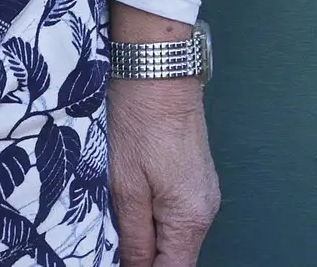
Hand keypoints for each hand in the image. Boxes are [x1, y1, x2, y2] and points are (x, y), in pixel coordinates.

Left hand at [107, 6, 217, 266]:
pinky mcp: (196, 178)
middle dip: (145, 261)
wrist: (158, 69)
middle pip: (176, 258)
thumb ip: (132, 237)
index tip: (116, 263)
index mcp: (190, 219)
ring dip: (149, 242)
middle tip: (111, 247)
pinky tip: (131, 209)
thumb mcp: (125, 187)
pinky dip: (156, 221)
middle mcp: (205, 210)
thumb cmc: (138, 122)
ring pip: (176, 238)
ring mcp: (204, 193)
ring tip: (116, 230)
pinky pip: (177, 216)